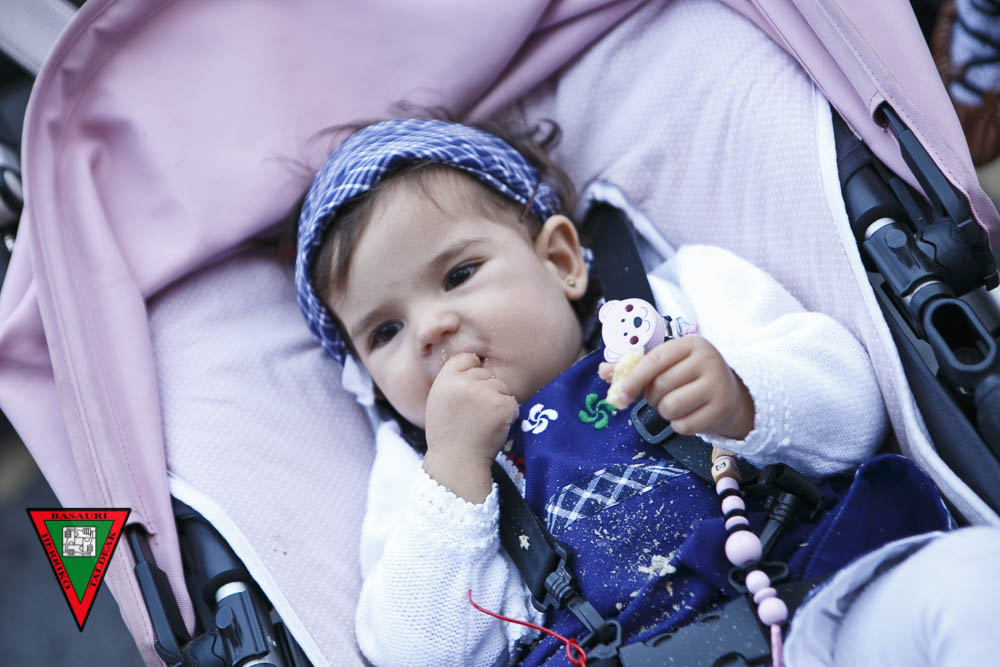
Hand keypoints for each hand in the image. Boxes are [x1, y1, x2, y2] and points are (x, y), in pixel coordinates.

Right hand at [423, 352, 518, 501]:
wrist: (457, 463)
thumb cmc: (448, 435)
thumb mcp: (439, 401)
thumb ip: (453, 381)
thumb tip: (476, 361)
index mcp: (445, 379)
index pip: (467, 358)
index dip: (471, 373)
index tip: (469, 392)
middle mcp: (464, 383)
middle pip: (486, 373)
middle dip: (485, 391)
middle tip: (473, 416)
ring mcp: (484, 393)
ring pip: (501, 387)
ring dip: (498, 403)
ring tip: (482, 423)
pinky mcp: (502, 406)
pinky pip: (512, 402)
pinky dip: (508, 415)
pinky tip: (494, 428)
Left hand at [600, 336, 754, 438]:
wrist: (730, 394)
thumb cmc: (689, 376)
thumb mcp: (666, 365)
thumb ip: (634, 367)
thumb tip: (603, 371)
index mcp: (691, 344)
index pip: (654, 359)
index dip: (634, 378)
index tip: (621, 395)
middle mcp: (708, 360)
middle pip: (661, 385)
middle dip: (652, 397)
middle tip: (659, 397)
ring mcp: (717, 385)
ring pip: (671, 406)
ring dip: (664, 412)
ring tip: (674, 405)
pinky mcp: (721, 409)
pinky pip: (684, 425)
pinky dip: (679, 425)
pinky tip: (689, 415)